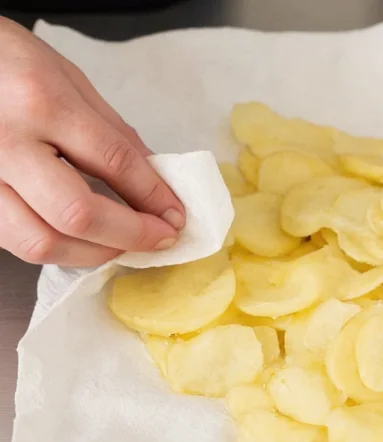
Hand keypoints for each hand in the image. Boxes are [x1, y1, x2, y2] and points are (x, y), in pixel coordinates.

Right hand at [0, 17, 184, 266]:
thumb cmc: (5, 58)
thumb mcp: (67, 78)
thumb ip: (112, 132)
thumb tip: (155, 179)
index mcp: (39, 100)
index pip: (114, 161)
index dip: (154, 196)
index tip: (177, 216)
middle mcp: (5, 141)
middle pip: (78, 214)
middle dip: (131, 235)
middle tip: (160, 238)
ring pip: (41, 242)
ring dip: (94, 253)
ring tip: (123, 245)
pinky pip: (14, 241)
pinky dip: (57, 248)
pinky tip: (82, 240)